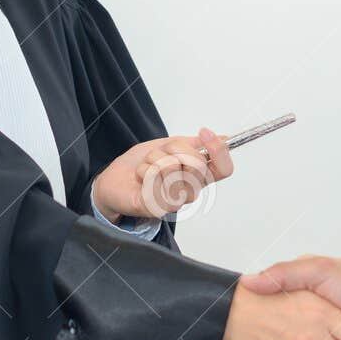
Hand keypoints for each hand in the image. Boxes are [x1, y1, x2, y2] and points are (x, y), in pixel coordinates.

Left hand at [92, 128, 233, 221]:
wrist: (115, 179)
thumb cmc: (142, 164)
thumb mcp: (170, 146)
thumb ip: (195, 145)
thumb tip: (225, 138)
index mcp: (198, 177)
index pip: (223, 169)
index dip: (219, 149)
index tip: (205, 132)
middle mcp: (190, 191)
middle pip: (197, 163)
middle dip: (174, 148)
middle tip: (161, 152)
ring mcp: (174, 201)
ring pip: (173, 167)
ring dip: (154, 159)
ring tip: (147, 166)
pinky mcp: (156, 207)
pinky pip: (156, 179)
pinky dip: (144, 170)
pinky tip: (140, 177)